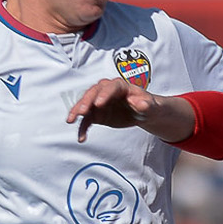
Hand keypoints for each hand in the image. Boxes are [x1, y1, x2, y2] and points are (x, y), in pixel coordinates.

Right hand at [67, 79, 195, 142]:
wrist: (144, 113)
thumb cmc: (148, 106)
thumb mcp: (151, 106)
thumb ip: (146, 104)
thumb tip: (140, 103)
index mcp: (121, 86)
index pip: (111, 87)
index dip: (104, 94)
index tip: (99, 104)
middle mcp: (107, 91)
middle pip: (94, 93)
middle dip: (86, 102)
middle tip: (81, 112)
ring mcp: (100, 102)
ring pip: (86, 104)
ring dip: (77, 112)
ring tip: (71, 121)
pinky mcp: (97, 114)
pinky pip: (87, 120)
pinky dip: (83, 128)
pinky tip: (81, 138)